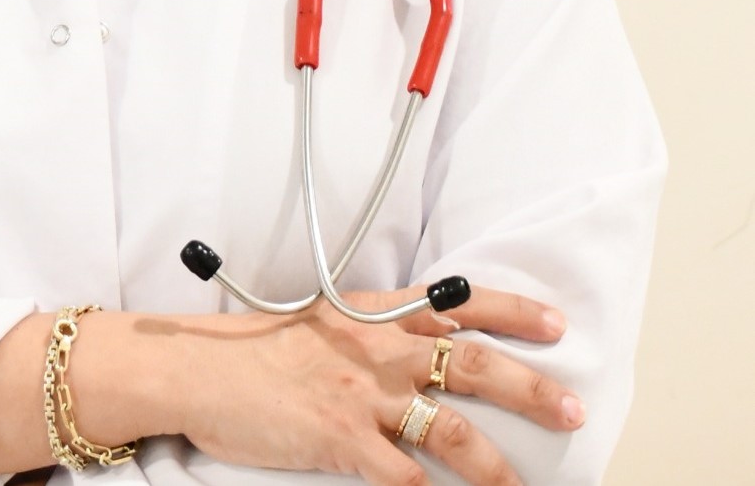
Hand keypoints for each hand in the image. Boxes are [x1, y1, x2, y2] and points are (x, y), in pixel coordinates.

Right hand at [169, 283, 579, 484]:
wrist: (194, 367)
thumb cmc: (249, 348)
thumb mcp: (316, 321)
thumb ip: (366, 331)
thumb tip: (412, 346)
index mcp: (369, 313)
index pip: (455, 302)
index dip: (512, 312)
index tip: (557, 325)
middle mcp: (375, 349)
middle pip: (470, 363)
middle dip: (530, 390)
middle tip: (575, 410)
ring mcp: (360, 395)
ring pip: (452, 430)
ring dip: (497, 465)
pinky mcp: (340, 440)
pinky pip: (404, 476)